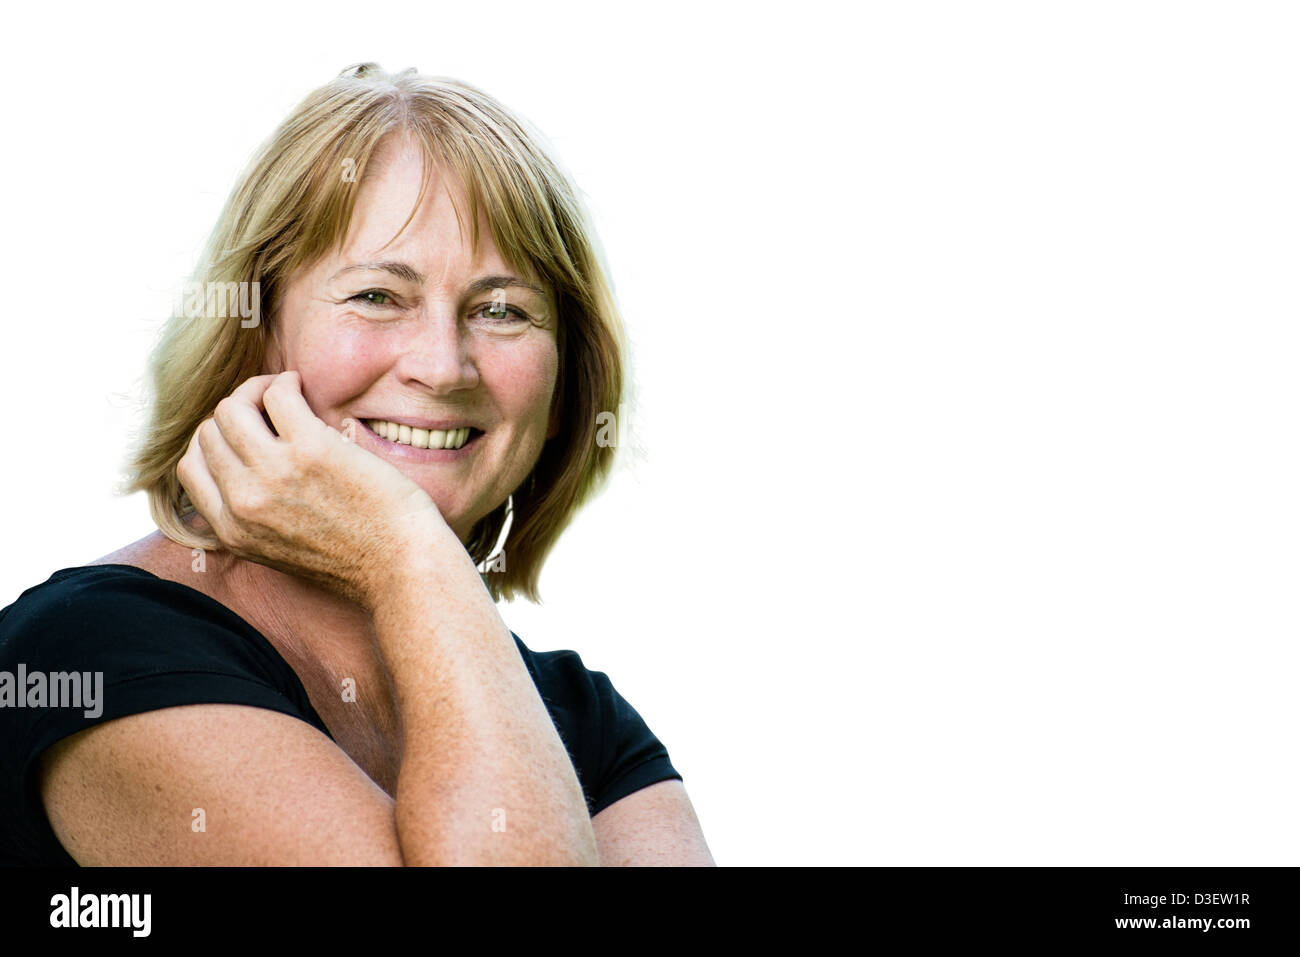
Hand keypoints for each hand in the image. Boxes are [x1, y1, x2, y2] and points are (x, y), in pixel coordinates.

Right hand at [177, 371, 443, 608]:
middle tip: (269, 405)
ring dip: (256, 390)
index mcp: (233, 532)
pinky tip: (302, 387)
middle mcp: (244, 502)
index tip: (246, 433)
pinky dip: (286, 382)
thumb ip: (254, 520)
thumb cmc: (358, 558)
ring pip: (233, 407)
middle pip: (210, 432)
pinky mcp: (311, 449)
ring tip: (284, 392)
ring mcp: (274, 474)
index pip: (191, 467)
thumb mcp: (283, 552)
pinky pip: (277, 394)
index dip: (215, 441)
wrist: (401, 568)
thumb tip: (245, 472)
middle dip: (236, 411)